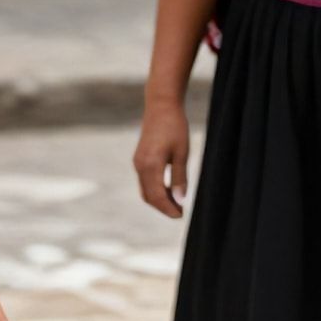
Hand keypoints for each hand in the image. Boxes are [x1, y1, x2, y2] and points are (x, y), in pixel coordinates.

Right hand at [133, 99, 190, 217]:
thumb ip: (180, 178)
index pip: (157, 196)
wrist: (161, 105)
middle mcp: (140, 165)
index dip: (168, 209)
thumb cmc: (175, 126)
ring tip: (176, 203)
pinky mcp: (139, 159)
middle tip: (180, 212)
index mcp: (150, 165)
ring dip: (159, 199)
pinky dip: (155, 189)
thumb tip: (180, 200)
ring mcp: (137, 162)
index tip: (180, 216)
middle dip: (163, 207)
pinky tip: (169, 189)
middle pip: (149, 196)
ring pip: (145, 190)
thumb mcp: (182, 153)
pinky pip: (145, 181)